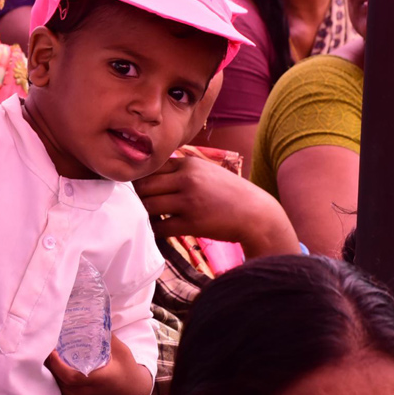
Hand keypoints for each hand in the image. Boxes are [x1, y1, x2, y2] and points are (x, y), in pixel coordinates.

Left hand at [46, 335, 151, 394]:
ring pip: (59, 387)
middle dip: (50, 365)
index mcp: (98, 381)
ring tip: (48, 356)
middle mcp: (87, 394)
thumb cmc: (128, 370)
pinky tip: (57, 367)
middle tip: (45, 347)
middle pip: (59, 381)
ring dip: (53, 372)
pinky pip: (63, 392)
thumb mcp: (121, 351)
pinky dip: (58, 379)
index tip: (51, 348)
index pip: (69, 376)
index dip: (56, 363)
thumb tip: (92, 318)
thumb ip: (106, 336)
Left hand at [134, 155, 299, 257]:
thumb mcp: (207, 172)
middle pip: (144, 185)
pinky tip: (156, 230)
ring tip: (147, 218)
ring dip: (143, 213)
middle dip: (137, 196)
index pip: (151, 167)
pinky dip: (153, 230)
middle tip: (138, 206)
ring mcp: (189, 201)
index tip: (139, 189)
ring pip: (148, 205)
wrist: (256, 214)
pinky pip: (160, 227)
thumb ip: (182, 171)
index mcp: (189, 164)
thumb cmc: (229, 194)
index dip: (140, 179)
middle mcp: (187, 179)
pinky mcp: (192, 223)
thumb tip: (152, 176)